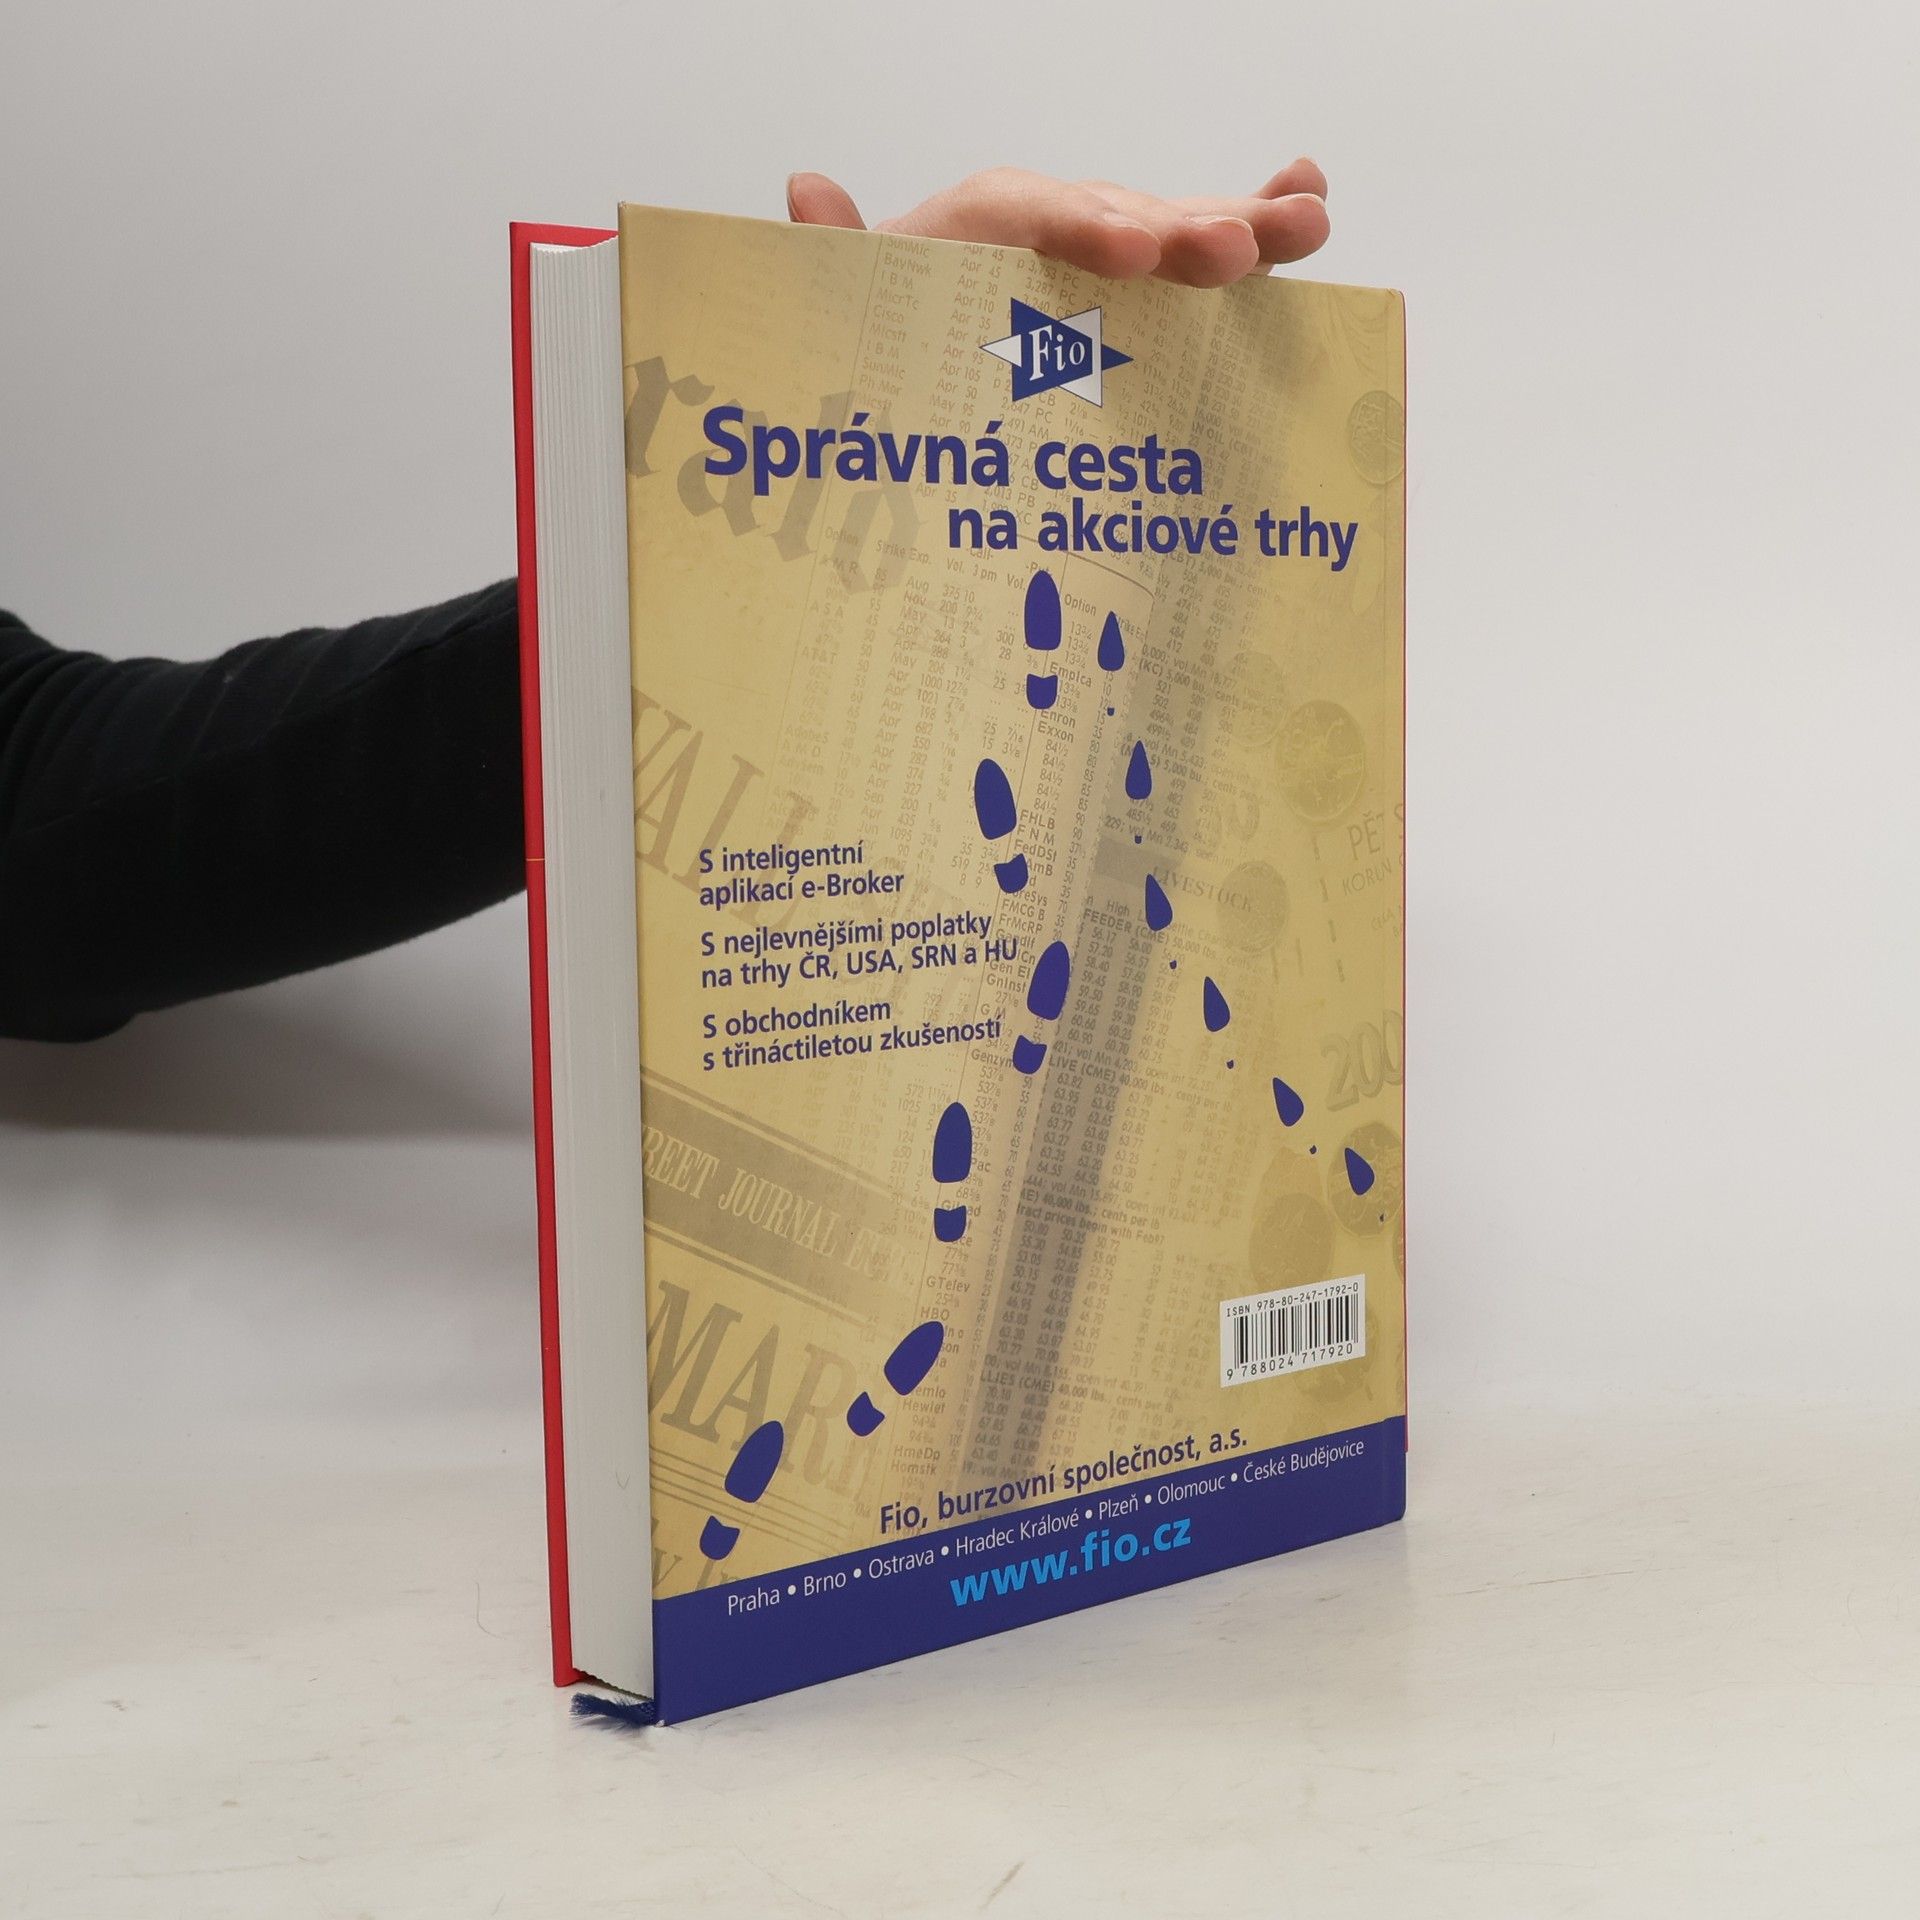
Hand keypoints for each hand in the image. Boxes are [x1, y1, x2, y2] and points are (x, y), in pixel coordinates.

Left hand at [786, 162, 1329, 287]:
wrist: (905, 361)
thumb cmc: (887, 338)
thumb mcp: (850, 310)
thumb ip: (839, 260)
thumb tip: (807, 193)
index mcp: (973, 226)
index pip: (1029, 214)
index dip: (1083, 229)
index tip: (1133, 255)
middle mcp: (1050, 221)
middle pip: (1120, 214)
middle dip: (1178, 231)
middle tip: (1231, 254)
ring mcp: (1105, 247)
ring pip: (1175, 225)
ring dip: (1245, 219)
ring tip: (1308, 223)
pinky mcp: (1147, 281)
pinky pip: (1201, 243)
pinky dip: (1257, 218)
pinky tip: (1310, 196)